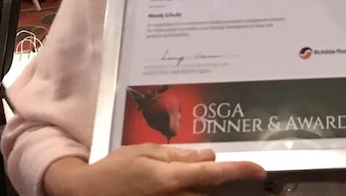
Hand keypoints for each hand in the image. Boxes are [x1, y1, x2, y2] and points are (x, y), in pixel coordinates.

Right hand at [43, 145, 265, 195]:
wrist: (86, 195)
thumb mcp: (145, 153)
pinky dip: (188, 193)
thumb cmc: (114, 171)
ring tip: (166, 178)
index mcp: (170, 179)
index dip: (240, 170)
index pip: (214, 174)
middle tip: (189, 166)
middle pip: (209, 187)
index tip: (260, 169)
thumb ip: (179, 155)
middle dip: (208, 175)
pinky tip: (170, 186)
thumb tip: (209, 155)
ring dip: (197, 187)